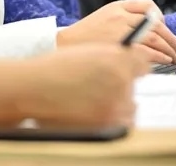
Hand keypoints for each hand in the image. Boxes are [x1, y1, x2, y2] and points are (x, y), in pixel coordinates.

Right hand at [19, 45, 150, 126]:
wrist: (33, 88)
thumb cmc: (54, 69)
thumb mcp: (87, 52)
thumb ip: (113, 56)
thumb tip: (132, 63)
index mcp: (116, 56)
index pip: (142, 60)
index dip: (133, 65)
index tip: (128, 69)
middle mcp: (121, 77)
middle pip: (134, 83)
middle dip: (121, 84)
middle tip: (100, 86)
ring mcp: (116, 102)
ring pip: (131, 104)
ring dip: (118, 102)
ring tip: (94, 100)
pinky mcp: (110, 123)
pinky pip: (124, 122)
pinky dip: (113, 119)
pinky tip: (96, 113)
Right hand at [57, 0, 175, 63]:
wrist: (61, 46)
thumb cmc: (83, 40)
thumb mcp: (101, 22)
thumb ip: (122, 24)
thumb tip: (148, 38)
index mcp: (116, 6)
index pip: (147, 5)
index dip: (160, 18)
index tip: (166, 30)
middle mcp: (120, 14)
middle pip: (157, 23)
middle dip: (174, 39)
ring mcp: (120, 28)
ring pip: (156, 35)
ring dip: (171, 48)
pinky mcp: (120, 44)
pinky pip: (148, 49)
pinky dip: (161, 55)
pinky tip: (167, 62)